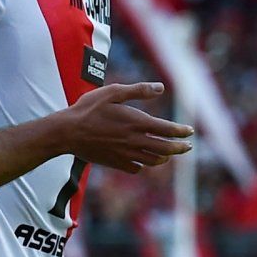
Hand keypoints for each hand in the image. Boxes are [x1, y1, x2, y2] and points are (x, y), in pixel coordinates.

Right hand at [63, 83, 193, 172]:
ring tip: (168, 154)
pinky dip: (143, 165)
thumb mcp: (111, 92)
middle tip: (187, 146)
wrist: (67, 132)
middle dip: (180, 148)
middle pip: (167, 149)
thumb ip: (138, 90)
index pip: (169, 130)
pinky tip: (142, 161)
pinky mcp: (116, 163)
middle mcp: (135, 140)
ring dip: (165, 157)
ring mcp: (126, 154)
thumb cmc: (88, 109)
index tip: (189, 131)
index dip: (182, 131)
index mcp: (137, 122)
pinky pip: (136, 169)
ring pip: (154, 160)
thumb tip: (160, 87)